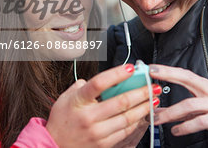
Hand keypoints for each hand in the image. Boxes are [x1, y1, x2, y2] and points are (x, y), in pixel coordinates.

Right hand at [46, 64, 160, 147]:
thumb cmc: (61, 120)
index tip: (131, 68)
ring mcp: (97, 132)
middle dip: (141, 92)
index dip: (117, 74)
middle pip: (121, 102)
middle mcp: (88, 117)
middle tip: (153, 86)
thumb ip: (81, 86)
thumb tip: (99, 79)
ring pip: (127, 118)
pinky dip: (136, 122)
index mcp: (79, 101)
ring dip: (144, 107)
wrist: (54, 146)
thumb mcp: (65, 98)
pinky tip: (143, 115)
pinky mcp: (103, 144)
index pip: (100, 83)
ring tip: (154, 99)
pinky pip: (125, 131)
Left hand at [149, 64, 207, 147]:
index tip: (150, 68)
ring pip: (190, 104)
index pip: (183, 73)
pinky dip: (186, 127)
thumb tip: (159, 109)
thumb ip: (185, 106)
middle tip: (149, 82)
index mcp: (205, 86)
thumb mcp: (205, 105)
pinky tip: (176, 131)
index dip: (167, 70)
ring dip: (171, 112)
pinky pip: (201, 121)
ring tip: (157, 119)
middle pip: (186, 79)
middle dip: (167, 77)